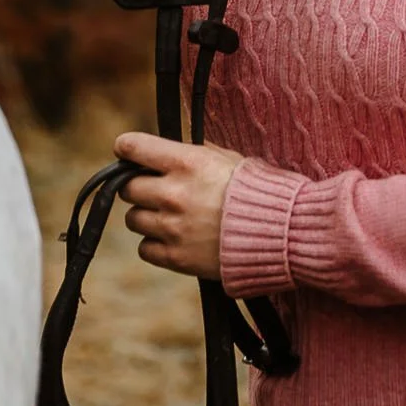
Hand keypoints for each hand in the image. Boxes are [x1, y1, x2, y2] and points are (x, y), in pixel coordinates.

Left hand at [114, 131, 244, 278]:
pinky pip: (144, 248)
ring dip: (147, 216)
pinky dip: (155, 244)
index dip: (126, 148)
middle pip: (127, 188)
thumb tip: (170, 152)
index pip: (133, 148)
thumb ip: (194, 154)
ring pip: (133, 219)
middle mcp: (173, 194)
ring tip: (170, 216)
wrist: (279, 233)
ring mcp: (172, 228)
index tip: (127, 152)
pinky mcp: (176, 257)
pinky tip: (175, 238)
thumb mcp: (227, 158)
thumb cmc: (255, 190)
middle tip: (155, 190)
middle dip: (138, 186)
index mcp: (186, 162)